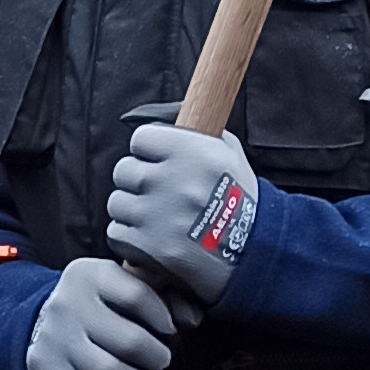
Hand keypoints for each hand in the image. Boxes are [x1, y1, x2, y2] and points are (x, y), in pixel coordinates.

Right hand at [22, 257, 175, 369]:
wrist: (45, 319)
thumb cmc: (101, 304)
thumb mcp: (129, 285)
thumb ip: (167, 297)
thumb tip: (191, 319)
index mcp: (91, 275)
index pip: (136, 296)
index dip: (163, 318)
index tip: (171, 330)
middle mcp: (68, 303)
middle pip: (126, 341)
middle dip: (156, 357)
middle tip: (163, 360)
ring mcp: (54, 338)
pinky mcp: (47, 367)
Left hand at [106, 120, 258, 303]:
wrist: (253, 252)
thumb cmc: (238, 198)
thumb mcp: (227, 151)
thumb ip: (192, 130)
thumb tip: (151, 117)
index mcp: (192, 153)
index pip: (141, 138)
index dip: (148, 150)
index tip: (159, 160)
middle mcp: (173, 181)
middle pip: (124, 170)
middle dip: (138, 180)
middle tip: (158, 191)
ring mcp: (158, 215)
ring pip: (117, 202)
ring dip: (132, 209)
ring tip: (158, 216)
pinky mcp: (149, 246)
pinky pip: (117, 232)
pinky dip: (130, 236)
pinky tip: (153, 236)